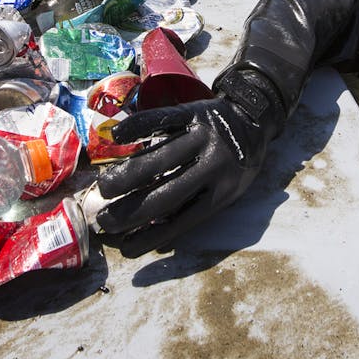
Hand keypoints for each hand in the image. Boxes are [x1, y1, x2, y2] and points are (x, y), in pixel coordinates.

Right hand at [95, 73, 282, 255]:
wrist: (255, 119)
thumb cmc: (237, 164)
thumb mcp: (228, 191)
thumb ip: (195, 209)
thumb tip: (156, 239)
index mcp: (224, 192)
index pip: (182, 222)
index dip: (151, 237)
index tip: (124, 248)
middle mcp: (214, 165)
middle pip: (167, 193)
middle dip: (131, 211)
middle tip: (103, 220)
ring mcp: (203, 136)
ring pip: (160, 158)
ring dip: (127, 176)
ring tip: (103, 189)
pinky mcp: (194, 111)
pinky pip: (162, 119)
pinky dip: (137, 126)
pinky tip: (116, 137)